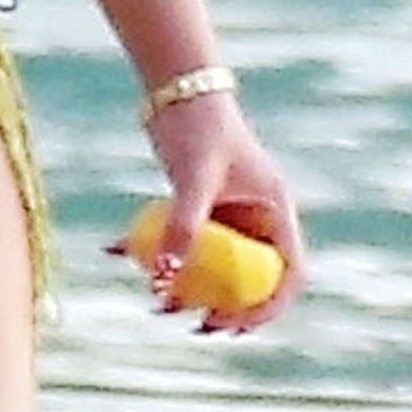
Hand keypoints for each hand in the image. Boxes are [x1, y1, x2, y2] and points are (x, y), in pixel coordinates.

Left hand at [144, 92, 306, 333]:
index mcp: (275, 210)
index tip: (237, 326)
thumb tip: (166, 273)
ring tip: (160, 303)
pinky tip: (124, 256)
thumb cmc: (196, 123)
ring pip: (216, 263)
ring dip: (192, 286)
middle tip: (199, 327)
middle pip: (251, 277)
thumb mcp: (194, 175)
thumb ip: (184, 222)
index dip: (268, 306)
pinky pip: (186, 239)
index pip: (287, 272)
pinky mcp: (200, 203)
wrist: (176, 84)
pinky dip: (162, 251)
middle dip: (227, 307)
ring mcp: (228, 211)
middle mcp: (256, 215)